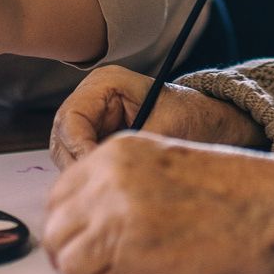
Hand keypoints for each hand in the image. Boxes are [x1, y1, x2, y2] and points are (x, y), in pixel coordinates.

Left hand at [43, 132, 273, 273]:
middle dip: (73, 252)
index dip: (67, 222)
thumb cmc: (229, 188)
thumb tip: (80, 216)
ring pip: (71, 266)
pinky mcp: (134, 268)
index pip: (58, 197)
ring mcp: (118, 229)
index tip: (80, 236)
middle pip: (57, 233)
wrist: (267, 210)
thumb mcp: (160, 159)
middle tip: (97, 263)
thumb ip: (116, 180)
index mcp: (114, 156)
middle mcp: (108, 189)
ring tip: (125, 273)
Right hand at [49, 66, 266, 167]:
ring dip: (83, 173)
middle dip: (78, 164)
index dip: (78, 148)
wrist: (210, 121)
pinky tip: (111, 188)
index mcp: (105, 84)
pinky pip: (83, 162)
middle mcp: (92, 99)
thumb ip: (134, 147)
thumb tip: (107, 172)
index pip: (71, 118)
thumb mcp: (166, 127)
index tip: (95, 171)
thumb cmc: (192, 115)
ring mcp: (94, 120)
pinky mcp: (99, 139)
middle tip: (99, 187)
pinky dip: (92, 177)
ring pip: (68, 153)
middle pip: (63, 137)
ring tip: (107, 189)